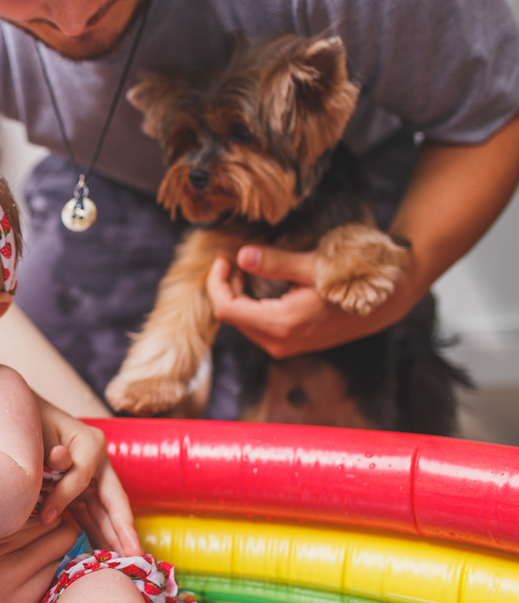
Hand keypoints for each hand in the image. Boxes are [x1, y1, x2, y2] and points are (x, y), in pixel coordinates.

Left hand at [36, 399, 141, 555]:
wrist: (20, 418)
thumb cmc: (30, 424)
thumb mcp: (41, 435)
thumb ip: (52, 453)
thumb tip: (60, 458)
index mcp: (91, 443)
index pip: (82, 477)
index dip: (64, 497)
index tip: (45, 517)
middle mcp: (99, 463)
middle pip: (113, 501)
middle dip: (124, 531)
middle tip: (135, 557)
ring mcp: (93, 480)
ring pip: (106, 514)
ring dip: (114, 539)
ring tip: (125, 566)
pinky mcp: (83, 493)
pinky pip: (92, 517)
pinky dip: (97, 536)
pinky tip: (104, 556)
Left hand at [208, 246, 412, 358]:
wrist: (387, 301)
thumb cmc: (354, 278)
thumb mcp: (314, 265)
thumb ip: (275, 262)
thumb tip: (242, 255)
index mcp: (282, 323)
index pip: (227, 310)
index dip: (216, 284)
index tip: (222, 260)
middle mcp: (281, 342)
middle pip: (232, 317)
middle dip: (226, 289)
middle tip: (232, 261)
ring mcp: (286, 346)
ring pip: (244, 324)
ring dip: (238, 297)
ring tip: (244, 271)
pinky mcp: (292, 344)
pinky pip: (258, 327)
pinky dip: (251, 306)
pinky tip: (259, 286)